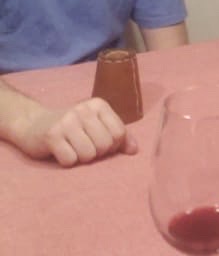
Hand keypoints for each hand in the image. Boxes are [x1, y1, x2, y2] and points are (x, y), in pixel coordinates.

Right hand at [17, 97, 136, 166]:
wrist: (33, 124)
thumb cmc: (72, 128)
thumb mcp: (96, 126)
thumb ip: (119, 136)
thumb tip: (135, 150)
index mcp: (99, 105)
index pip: (120, 133)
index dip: (113, 146)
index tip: (100, 143)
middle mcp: (83, 110)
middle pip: (106, 145)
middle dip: (97, 153)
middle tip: (84, 147)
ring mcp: (67, 121)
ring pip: (89, 154)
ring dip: (82, 158)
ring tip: (73, 149)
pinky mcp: (51, 135)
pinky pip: (70, 160)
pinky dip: (67, 162)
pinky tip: (61, 152)